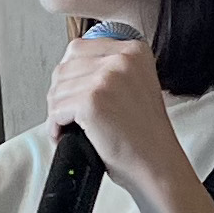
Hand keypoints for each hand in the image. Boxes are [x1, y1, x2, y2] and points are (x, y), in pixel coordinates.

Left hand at [45, 24, 182, 189]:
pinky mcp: (92, 101)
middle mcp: (122, 59)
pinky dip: (56, 127)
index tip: (74, 93)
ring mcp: (106, 78)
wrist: (157, 163)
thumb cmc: (145, 134)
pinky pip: (56, 110)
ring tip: (72, 127)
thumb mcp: (136, 85)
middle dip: (61, 95)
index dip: (70, 75)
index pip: (78, 48)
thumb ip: (110, 69)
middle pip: (63, 68)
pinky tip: (69, 135)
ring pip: (57, 90)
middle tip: (70, 115)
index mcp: (134, 50)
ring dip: (57, 113)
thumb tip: (70, 67)